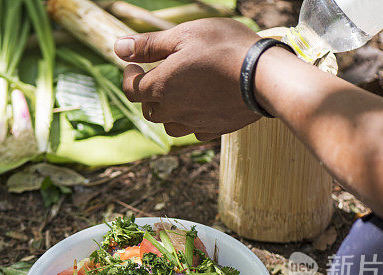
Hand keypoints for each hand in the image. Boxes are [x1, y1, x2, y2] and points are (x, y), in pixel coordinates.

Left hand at [115, 18, 261, 139]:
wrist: (265, 76)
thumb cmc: (224, 48)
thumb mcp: (184, 35)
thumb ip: (149, 44)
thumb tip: (118, 47)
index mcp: (161, 87)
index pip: (131, 90)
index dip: (129, 76)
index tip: (135, 64)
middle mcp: (174, 111)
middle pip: (149, 109)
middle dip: (148, 93)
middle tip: (159, 75)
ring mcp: (195, 124)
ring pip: (170, 125)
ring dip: (167, 111)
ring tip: (178, 93)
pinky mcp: (215, 130)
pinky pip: (195, 131)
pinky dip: (191, 120)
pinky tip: (201, 105)